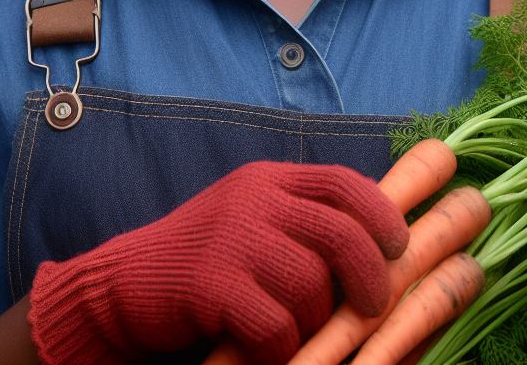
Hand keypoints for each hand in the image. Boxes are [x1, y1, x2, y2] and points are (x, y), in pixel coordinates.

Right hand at [27, 160, 409, 364]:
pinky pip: (274, 322)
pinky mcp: (210, 284)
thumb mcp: (253, 218)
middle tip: (372, 305)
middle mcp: (253, 200)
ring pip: (311, 284)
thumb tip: (378, 242)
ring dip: (315, 319)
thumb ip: (302, 218)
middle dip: (369, 276)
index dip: (382, 214)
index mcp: (268, 180)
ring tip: (299, 329)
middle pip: (340, 232)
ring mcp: (230, 239)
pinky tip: (267, 346)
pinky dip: (280, 345)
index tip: (399, 247)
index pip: (343, 182)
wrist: (127, 283)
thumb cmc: (205, 257)